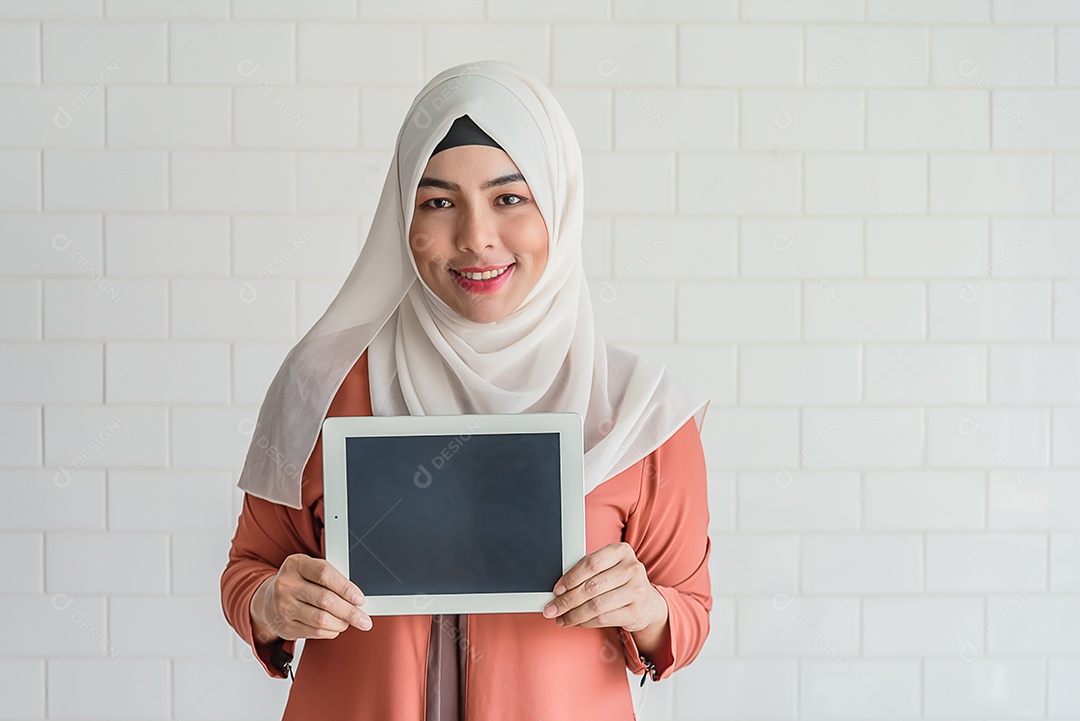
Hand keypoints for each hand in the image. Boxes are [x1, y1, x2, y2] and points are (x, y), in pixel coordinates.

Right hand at [250, 553, 371, 642]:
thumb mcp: (308, 569)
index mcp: (295, 564)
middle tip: (363, 619)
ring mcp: (283, 607)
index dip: (346, 587)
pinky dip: (330, 631)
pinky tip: (335, 627)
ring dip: (341, 623)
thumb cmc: (296, 582)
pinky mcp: (285, 627)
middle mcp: (286, 585)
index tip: (360, 599)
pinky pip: (314, 632)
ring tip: (349, 622)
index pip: (324, 574)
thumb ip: (329, 577)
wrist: (267, 600)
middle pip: (325, 600)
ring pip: (321, 619)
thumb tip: (356, 596)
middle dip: (349, 612)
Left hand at [542, 542, 666, 633]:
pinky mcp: (635, 612)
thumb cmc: (620, 581)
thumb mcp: (609, 566)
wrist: (647, 602)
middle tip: (552, 608)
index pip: (591, 563)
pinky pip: (603, 619)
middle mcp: (632, 569)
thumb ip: (588, 571)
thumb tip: (559, 587)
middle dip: (567, 600)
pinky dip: (585, 622)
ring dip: (573, 614)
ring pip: (596, 605)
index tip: (557, 589)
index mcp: (622, 551)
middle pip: (592, 586)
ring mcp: (636, 591)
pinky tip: (576, 622)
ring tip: (561, 618)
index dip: (570, 578)